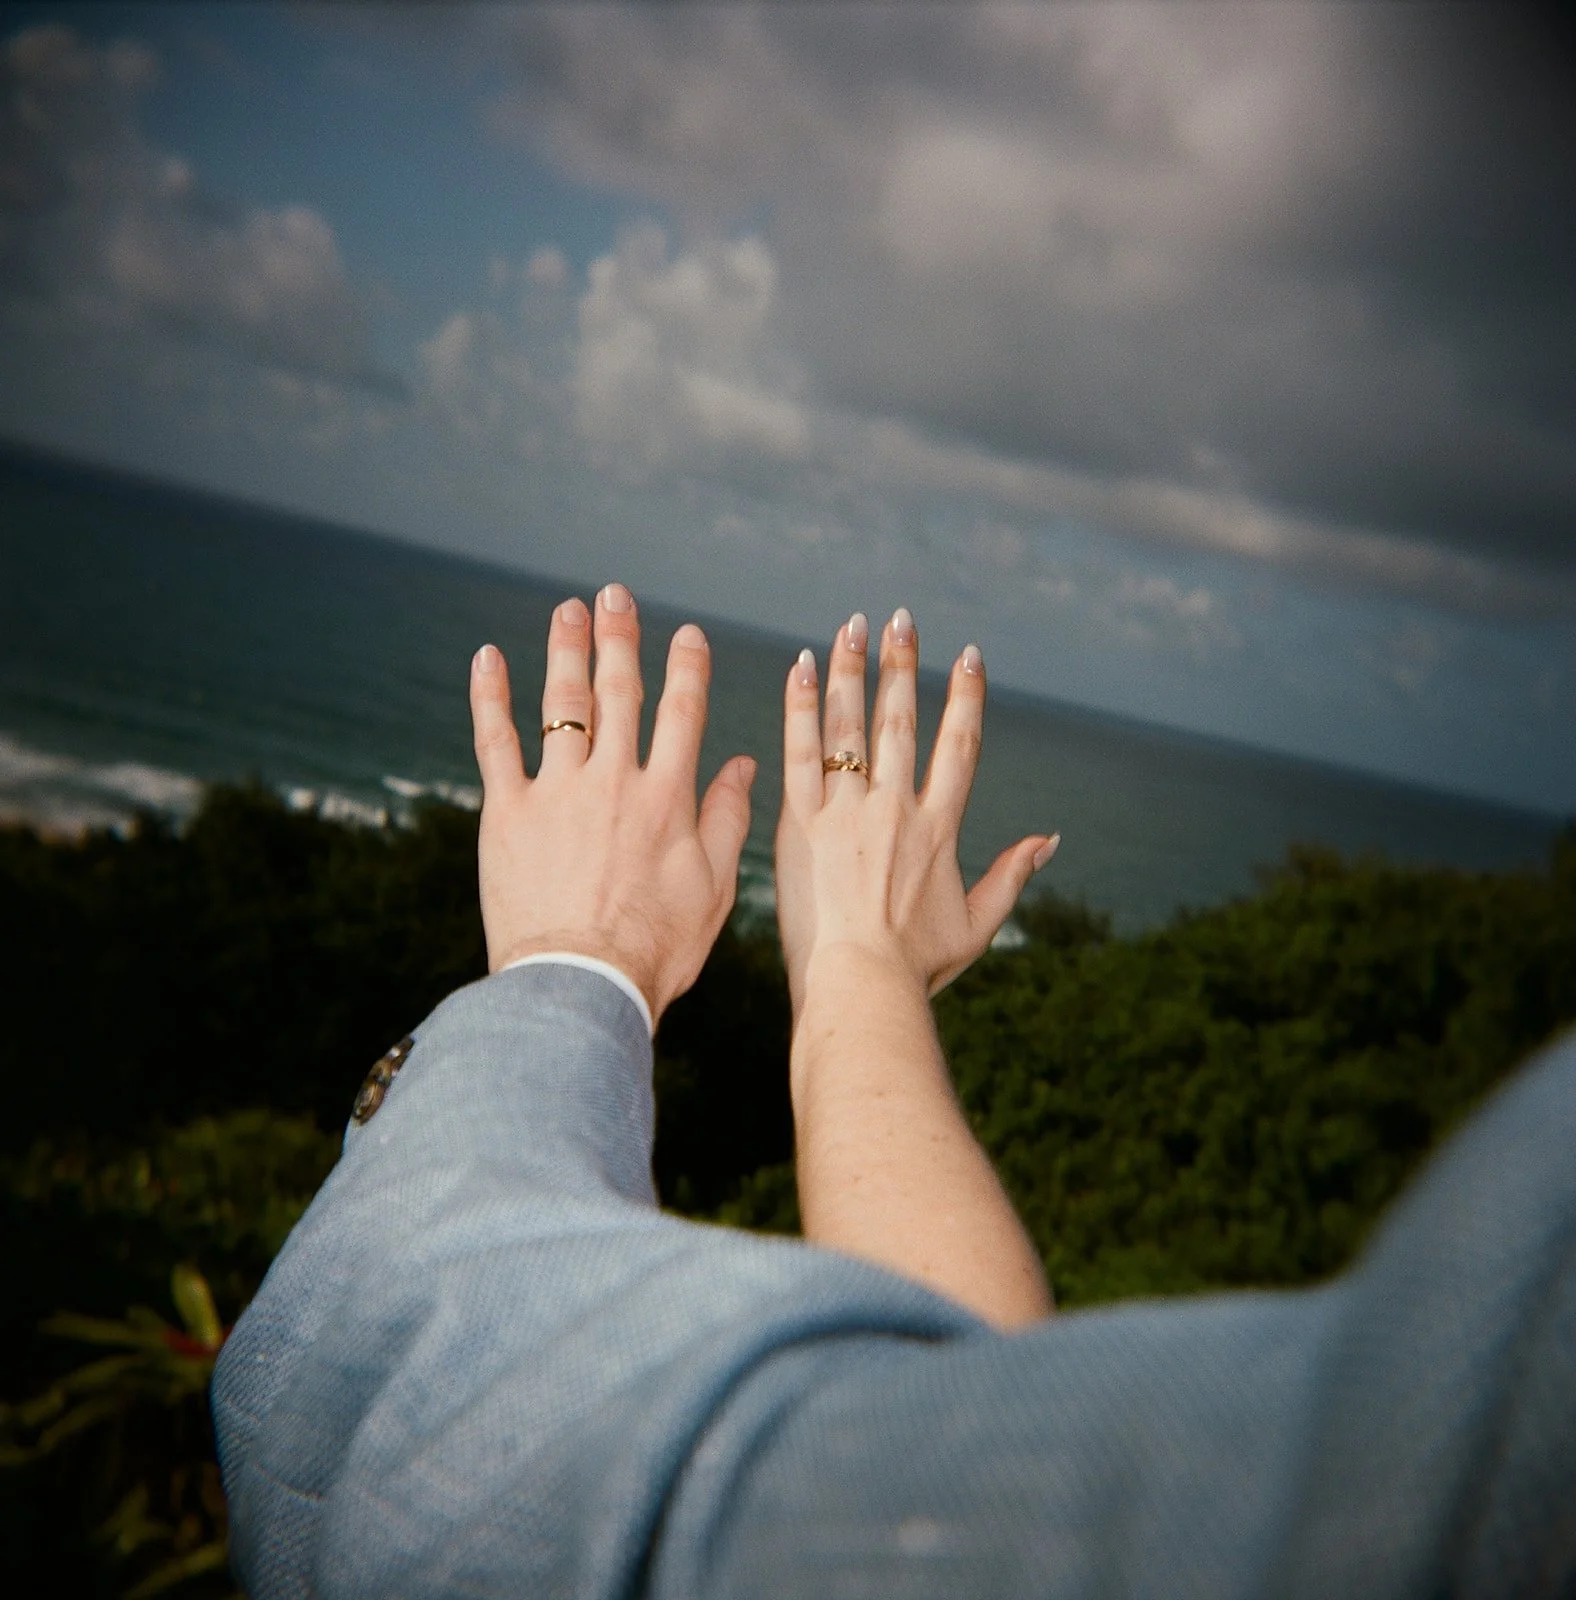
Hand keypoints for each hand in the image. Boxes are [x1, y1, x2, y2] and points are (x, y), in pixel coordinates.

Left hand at [468, 583, 755, 1020]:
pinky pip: (496, 743)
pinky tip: (488, 658)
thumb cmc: (656, 948)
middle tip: (615, 595)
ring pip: (563, 706)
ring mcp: (558, 793)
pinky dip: (490, 698)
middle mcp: (615, 781)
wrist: (582, 985)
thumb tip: (746, 764)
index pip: (682, 714)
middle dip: (619, 640)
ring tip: (567, 610)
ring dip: (566, 651)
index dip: (686, 668)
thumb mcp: (713, 888)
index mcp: (668, 797)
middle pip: (619, 694)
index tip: (686, 633)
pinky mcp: (508, 813)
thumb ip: (728, 819)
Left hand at [774, 607, 1056, 1010]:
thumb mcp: (978, 925)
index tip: (967, 656)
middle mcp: (895, 809)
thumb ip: (1012, 876)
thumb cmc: (916, 967)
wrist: (860, 987)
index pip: (958, 746)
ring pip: (848, 726)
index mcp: (939, 829)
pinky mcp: (800, 824)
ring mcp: (846, 813)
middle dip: (902, 664)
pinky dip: (799, 708)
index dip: (965, 696)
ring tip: (851, 626)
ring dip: (851, 670)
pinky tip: (799, 667)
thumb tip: (1051, 839)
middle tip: (899, 618)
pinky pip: (799, 754)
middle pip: (900, 721)